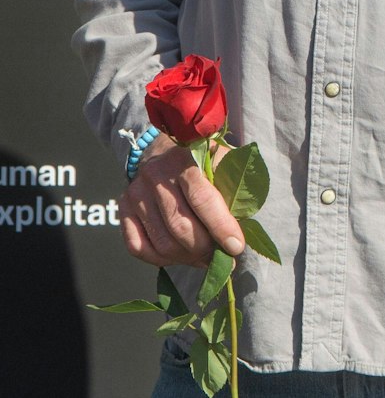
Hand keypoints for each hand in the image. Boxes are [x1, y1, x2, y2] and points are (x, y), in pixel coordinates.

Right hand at [119, 143, 244, 265]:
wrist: (160, 150)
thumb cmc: (202, 162)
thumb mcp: (222, 164)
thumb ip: (232, 191)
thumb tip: (238, 234)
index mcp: (186, 160)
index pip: (203, 199)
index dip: (221, 227)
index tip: (236, 247)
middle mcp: (157, 176)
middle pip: (180, 226)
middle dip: (204, 248)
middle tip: (220, 256)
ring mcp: (136, 194)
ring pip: (161, 242)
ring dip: (186, 257)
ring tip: (203, 257)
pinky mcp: (122, 209)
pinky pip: (138, 247)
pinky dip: (161, 259)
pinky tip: (178, 256)